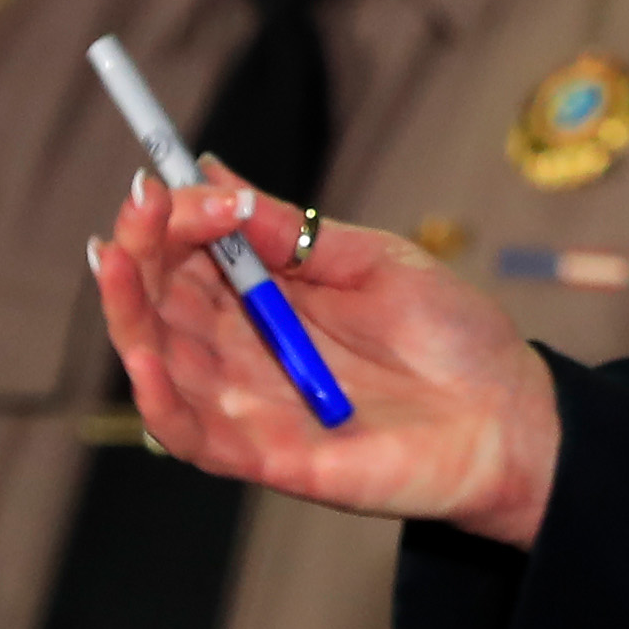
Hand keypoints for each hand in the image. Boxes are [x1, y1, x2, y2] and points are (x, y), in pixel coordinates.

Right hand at [88, 166, 559, 547]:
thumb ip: (290, 229)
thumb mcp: (373, 261)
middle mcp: (243, 350)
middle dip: (138, 251)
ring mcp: (248, 403)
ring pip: (157, 361)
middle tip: (140, 205)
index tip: (168, 180)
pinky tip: (143, 353)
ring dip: (126, 311)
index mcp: (267, 299)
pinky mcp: (264, 456)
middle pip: (160, 303)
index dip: (169, 218)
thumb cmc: (450, 337)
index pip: (189, 256)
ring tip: (116, 257)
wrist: (512, 415)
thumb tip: (212, 172)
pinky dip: (157, 396)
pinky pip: (189, 433)